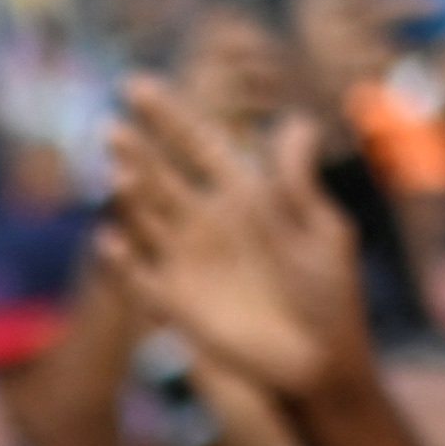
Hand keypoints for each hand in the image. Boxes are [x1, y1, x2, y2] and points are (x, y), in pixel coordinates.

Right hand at [96, 78, 365, 412]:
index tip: (134, 85)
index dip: (167, 116)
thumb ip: (299, 181)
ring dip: (128, 197)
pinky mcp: (177, 303)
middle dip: (136, 151)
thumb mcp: (323, 229)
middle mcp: (207, 221)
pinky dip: (124, 260)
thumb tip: (297, 122)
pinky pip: (141, 277)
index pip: (196, 144)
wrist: (322, 360)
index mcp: (242, 193)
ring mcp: (187, 260)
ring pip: (144, 217)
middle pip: (160, 175)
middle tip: (113, 129)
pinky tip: (114, 240)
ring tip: (119, 174)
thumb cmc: (330, 292)